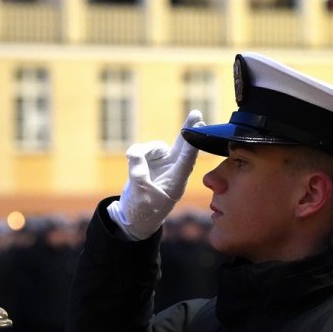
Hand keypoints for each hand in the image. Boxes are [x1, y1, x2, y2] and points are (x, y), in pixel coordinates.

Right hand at [107, 110, 203, 240]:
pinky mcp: (152, 164)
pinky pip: (144, 151)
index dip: (193, 142)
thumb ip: (138, 170)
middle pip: (183, 147)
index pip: (187, 159)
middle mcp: (173, 171)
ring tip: (135, 161)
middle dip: (188, 130)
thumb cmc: (142, 210)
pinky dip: (138, 153)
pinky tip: (132, 160)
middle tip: (196, 114)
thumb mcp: (139, 191)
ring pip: (157, 148)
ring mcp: (163, 166)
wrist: (133, 218)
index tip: (200, 127)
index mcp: (176, 181)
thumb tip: (135, 153)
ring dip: (146, 151)